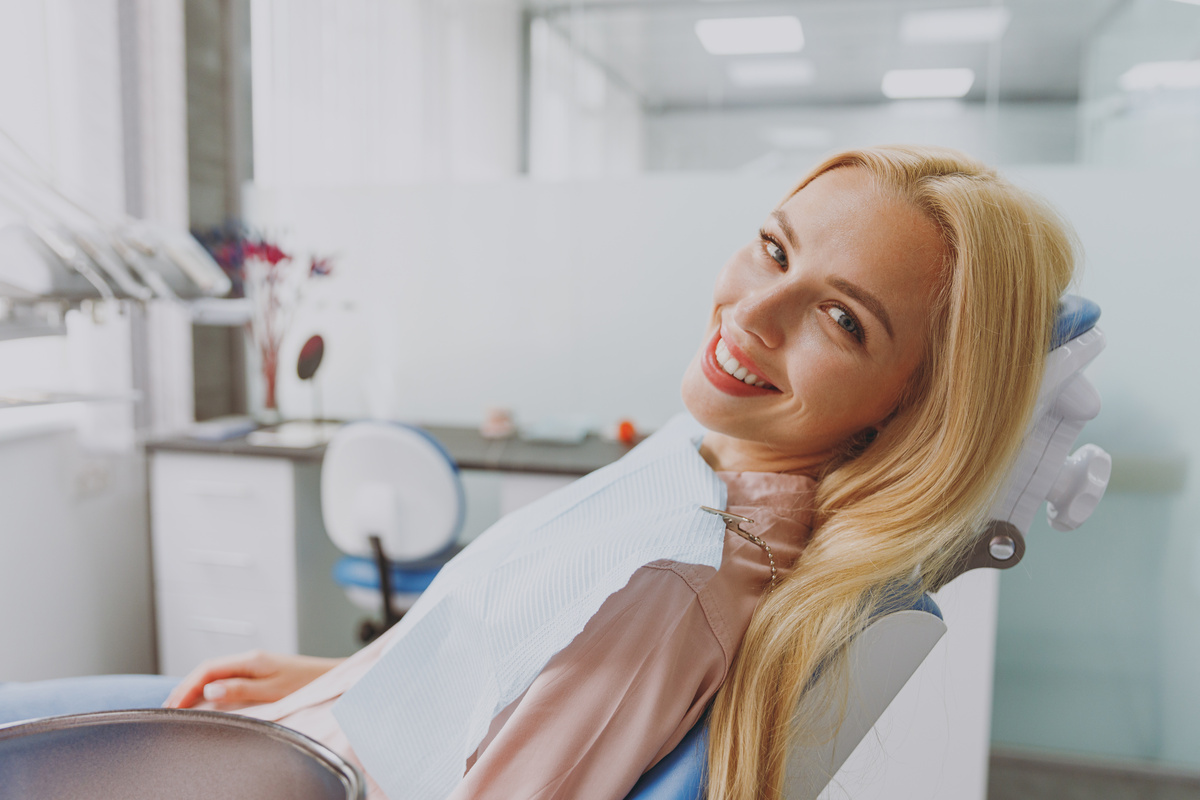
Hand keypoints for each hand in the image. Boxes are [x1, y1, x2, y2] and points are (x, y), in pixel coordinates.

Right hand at [163, 650, 344, 708]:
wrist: (332, 677)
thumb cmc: (307, 683)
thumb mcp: (273, 690)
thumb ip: (241, 689)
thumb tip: (209, 691)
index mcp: (251, 660)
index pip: (208, 669)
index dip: (186, 687)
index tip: (172, 705)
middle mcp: (250, 659)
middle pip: (208, 671)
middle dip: (185, 688)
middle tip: (168, 709)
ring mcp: (254, 665)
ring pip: (216, 675)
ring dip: (197, 689)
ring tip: (180, 707)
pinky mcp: (260, 673)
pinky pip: (227, 679)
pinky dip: (211, 690)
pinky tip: (205, 701)